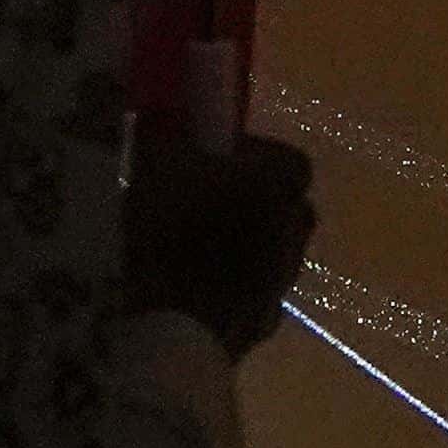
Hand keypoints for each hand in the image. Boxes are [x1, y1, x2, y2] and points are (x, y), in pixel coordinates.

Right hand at [130, 133, 313, 360]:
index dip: (251, 157)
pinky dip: (224, 293)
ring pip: (266, 257)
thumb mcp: (152, 160)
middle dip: (248, 205)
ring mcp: (280, 285)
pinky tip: (183, 295)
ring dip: (237, 250)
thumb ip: (166, 132)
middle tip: (198, 204)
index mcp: (281, 185)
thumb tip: (165, 119)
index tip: (210, 162)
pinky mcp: (259, 329)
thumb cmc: (164, 228)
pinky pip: (246, 299)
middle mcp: (294, 233)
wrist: (164, 329)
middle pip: (282, 210)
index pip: (286, 160)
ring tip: (185, 252)